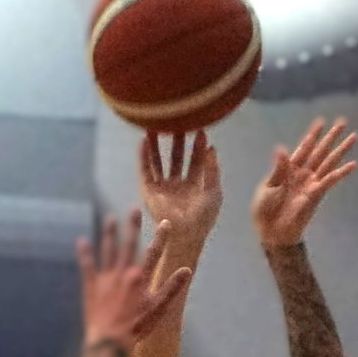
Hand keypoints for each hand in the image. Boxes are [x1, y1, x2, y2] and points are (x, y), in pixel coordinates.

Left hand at [75, 211, 191, 350]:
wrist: (109, 341)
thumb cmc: (136, 327)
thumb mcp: (158, 309)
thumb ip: (171, 288)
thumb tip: (186, 270)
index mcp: (140, 277)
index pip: (153, 253)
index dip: (160, 238)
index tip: (165, 222)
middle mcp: (123, 272)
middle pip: (129, 246)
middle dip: (132, 227)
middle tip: (134, 210)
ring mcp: (106, 278)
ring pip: (108, 251)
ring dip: (109, 234)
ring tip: (110, 220)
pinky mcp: (92, 286)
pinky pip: (88, 266)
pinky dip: (85, 253)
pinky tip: (82, 241)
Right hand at [140, 131, 222, 257]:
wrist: (186, 234)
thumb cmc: (204, 218)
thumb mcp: (214, 191)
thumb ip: (213, 170)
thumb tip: (212, 147)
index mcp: (194, 186)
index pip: (195, 160)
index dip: (198, 146)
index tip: (200, 129)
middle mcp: (177, 186)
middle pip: (176, 157)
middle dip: (177, 140)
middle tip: (179, 121)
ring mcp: (163, 188)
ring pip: (158, 161)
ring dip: (156, 145)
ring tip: (155, 126)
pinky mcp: (150, 192)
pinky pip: (145, 170)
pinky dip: (143, 156)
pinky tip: (143, 141)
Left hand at [252, 117, 357, 249]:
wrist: (272, 233)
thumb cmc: (265, 211)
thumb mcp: (267, 188)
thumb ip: (278, 169)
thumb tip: (281, 148)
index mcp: (288, 169)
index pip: (303, 148)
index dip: (313, 135)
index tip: (321, 122)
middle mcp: (303, 173)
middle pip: (320, 151)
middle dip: (331, 137)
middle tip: (343, 121)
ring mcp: (311, 183)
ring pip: (329, 162)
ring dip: (341, 150)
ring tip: (354, 137)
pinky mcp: (316, 195)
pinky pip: (330, 181)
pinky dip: (341, 173)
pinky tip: (353, 164)